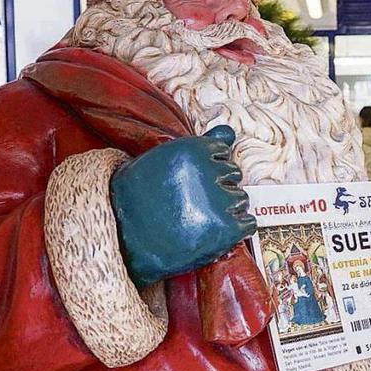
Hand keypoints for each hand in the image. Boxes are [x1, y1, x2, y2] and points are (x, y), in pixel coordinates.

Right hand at [110, 126, 255, 287]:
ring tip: (197, 218)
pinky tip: (214, 231)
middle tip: (192, 203)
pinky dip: (236, 229)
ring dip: (226, 209)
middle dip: (218, 187)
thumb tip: (229, 132)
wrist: (122, 238)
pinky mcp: (224, 229)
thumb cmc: (143, 196)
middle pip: (233, 175)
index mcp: (192, 150)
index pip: (223, 152)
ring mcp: (217, 201)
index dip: (207, 169)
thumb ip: (203, 146)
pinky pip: (248, 223)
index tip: (191, 182)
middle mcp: (206, 172)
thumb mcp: (167, 161)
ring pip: (241, 199)